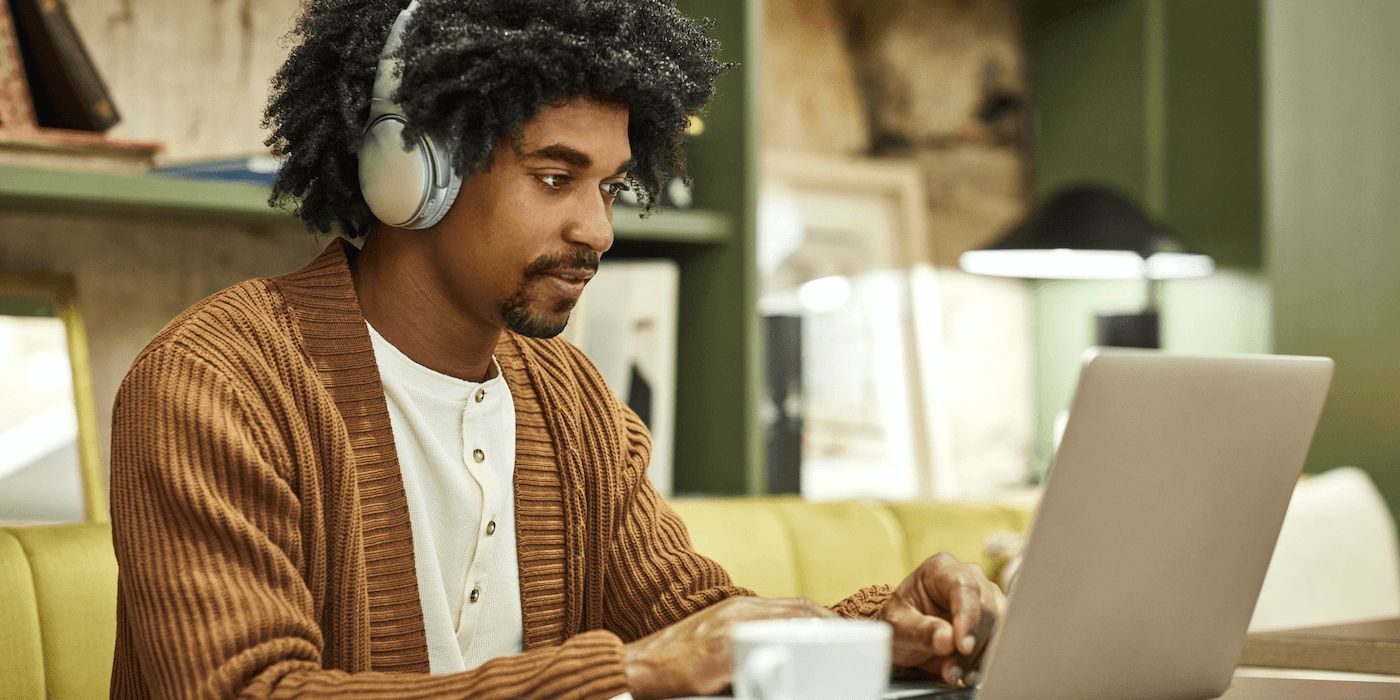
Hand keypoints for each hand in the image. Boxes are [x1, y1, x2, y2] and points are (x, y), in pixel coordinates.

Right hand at [624, 596, 836, 699]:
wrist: (637, 666)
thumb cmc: (676, 658)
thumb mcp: (717, 637)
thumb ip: (747, 635)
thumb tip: (781, 650)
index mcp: (739, 609)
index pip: (793, 605)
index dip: (823, 616)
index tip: (844, 629)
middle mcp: (737, 612)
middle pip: (797, 610)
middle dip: (829, 623)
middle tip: (856, 639)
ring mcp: (730, 629)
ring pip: (787, 622)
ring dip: (817, 634)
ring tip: (841, 650)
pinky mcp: (721, 651)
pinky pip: (763, 647)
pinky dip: (788, 652)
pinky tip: (804, 664)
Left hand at [879, 552, 1005, 685]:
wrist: (907, 633)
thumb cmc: (901, 620)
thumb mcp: (898, 625)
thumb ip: (920, 630)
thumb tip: (947, 639)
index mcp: (941, 568)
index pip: (964, 586)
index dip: (968, 616)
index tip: (963, 646)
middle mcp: (968, 576)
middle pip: (986, 607)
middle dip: (972, 644)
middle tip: (952, 670)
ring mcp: (985, 596)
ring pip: (997, 625)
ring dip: (979, 656)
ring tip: (957, 674)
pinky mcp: (993, 617)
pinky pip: (998, 638)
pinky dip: (985, 660)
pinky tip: (968, 674)